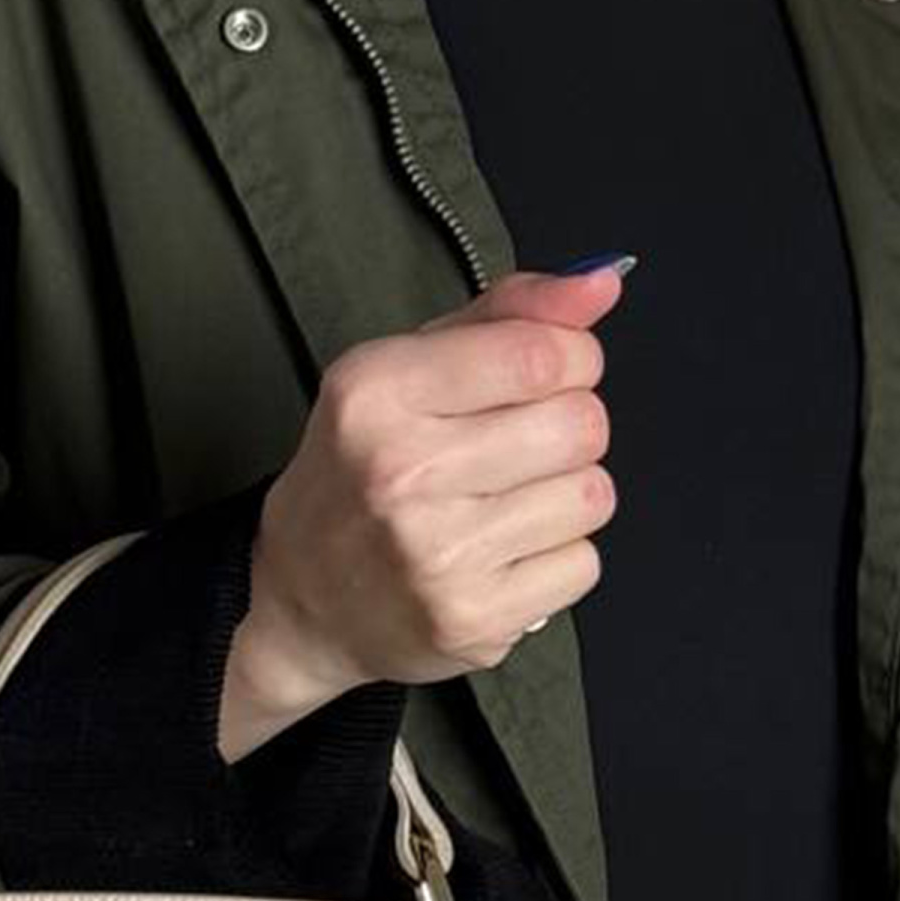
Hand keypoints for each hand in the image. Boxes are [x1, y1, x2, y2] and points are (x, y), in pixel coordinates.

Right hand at [219, 265, 626, 759]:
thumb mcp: (404, 369)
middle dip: (568, 427)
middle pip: (581, 424)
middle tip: (516, 449)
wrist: (298, 599)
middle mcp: (402, 472)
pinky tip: (503, 554)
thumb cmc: (359, 474)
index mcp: (378, 391)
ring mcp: (438, 553)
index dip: (572, 358)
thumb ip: (505, 317)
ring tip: (505, 505)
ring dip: (565, 496)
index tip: (548, 374)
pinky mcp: (473, 618)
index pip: (542, 355)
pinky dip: (556, 559)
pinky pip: (583, 564)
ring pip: (592, 495)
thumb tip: (601, 282)